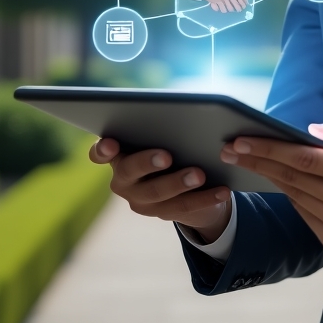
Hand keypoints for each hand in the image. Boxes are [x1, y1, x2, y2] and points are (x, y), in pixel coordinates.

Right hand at [89, 138, 231, 241]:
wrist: (188, 182)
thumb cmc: (172, 144)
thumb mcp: (166, 134)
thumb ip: (164, 125)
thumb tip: (187, 110)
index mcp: (119, 155)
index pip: (100, 153)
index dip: (102, 149)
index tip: (110, 143)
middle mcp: (123, 180)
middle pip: (129, 172)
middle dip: (147, 162)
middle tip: (166, 156)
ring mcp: (140, 199)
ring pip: (157, 194)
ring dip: (179, 183)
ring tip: (199, 174)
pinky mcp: (162, 212)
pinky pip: (184, 208)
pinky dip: (205, 198)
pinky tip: (222, 190)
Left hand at [220, 115, 322, 265]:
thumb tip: (315, 128)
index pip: (304, 157)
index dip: (269, 148)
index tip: (242, 140)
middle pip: (292, 178)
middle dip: (258, 162)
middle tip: (230, 150)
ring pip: (296, 199)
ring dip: (272, 180)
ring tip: (249, 163)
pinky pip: (307, 217)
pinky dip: (293, 199)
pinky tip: (283, 184)